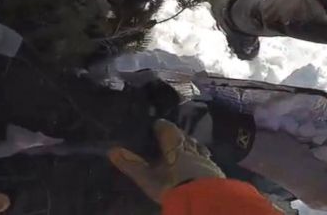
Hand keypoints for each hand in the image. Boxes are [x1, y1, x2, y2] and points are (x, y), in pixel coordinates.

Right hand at [108, 119, 225, 203]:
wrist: (204, 200)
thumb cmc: (172, 185)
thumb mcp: (148, 178)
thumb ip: (131, 164)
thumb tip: (112, 150)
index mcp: (173, 143)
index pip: (167, 127)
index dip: (160, 126)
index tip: (154, 127)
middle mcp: (190, 146)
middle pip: (182, 135)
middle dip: (176, 136)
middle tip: (167, 140)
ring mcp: (205, 158)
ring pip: (196, 146)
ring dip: (189, 146)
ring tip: (182, 151)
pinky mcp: (215, 171)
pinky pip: (205, 159)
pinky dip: (200, 159)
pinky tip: (197, 165)